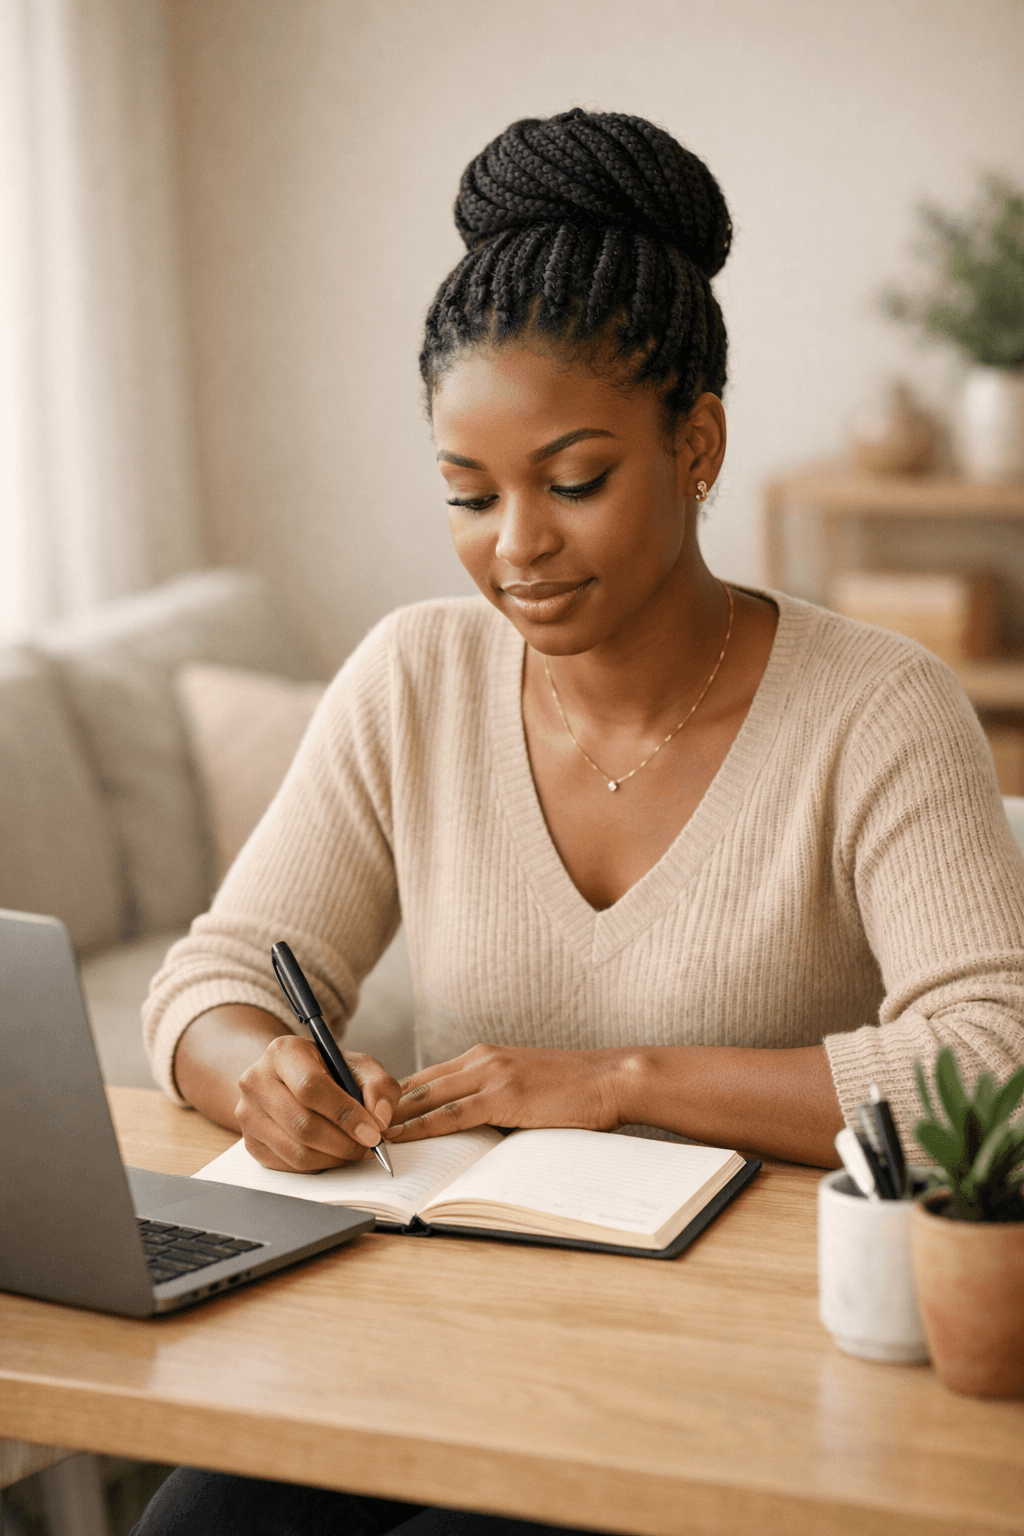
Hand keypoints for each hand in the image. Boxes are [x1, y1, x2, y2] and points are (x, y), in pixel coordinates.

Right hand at [236, 1034, 401, 1171]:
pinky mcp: (250, 1143)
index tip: (373, 1132)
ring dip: (334, 1158)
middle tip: (369, 1147)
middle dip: (344, 1142)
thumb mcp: (357, 1066)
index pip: (311, 1087)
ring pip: (296, 1151)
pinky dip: (319, 1166)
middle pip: (303, 1124)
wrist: (289, 1081)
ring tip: (355, 1150)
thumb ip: (379, 1085)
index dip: (345, 1114)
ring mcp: (248, 1114)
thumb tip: (381, 1118)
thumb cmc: (326, 1072)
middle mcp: (256, 1081)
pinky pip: (289, 1166)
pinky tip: (333, 1153)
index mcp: (283, 1052)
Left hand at [387, 1045, 636, 1141]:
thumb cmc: (574, 1088)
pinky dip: (420, 1127)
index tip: (368, 1112)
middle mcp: (481, 1059)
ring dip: (391, 1118)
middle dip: (381, 1105)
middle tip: (351, 1124)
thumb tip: (467, 1125)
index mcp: (485, 1056)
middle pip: (417, 1083)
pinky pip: (450, 1114)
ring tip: (362, 1134)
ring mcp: (491, 1075)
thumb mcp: (525, 1085)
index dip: (393, 1095)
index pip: (427, 1076)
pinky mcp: (503, 1096)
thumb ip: (494, 1097)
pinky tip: (398, 1138)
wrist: (610, 1078)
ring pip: (426, 1096)